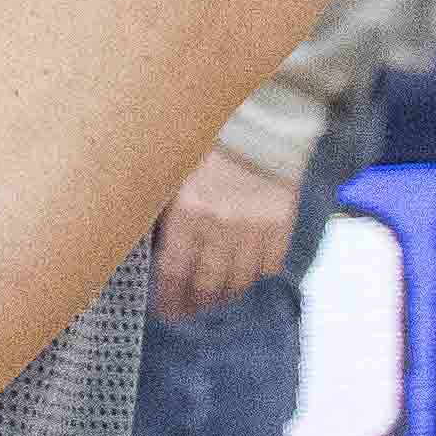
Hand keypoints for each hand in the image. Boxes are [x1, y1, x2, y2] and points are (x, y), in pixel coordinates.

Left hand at [153, 146, 299, 319]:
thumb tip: (153, 238)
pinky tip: (245, 279)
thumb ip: (165, 206)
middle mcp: (222, 227)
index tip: (164, 311)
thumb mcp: (173, 169)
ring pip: (239, 279)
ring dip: (224, 296)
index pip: (175, 269)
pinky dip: (256, 276)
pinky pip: (269, 263)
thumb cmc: (207, 140)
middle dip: (195, 303)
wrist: (261, 121)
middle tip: (186, 313)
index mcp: (189, 212)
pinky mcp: (282, 225)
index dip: (169, 296)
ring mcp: (255, 229)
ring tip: (213, 302)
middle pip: (207, 282)